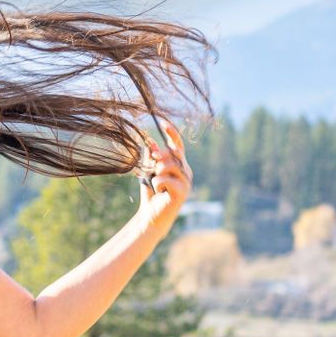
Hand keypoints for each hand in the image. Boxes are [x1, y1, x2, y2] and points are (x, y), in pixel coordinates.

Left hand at [136, 118, 192, 237]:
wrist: (152, 215)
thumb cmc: (151, 193)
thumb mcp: (149, 171)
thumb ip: (150, 157)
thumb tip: (149, 140)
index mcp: (179, 165)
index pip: (177, 146)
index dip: (171, 133)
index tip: (162, 121)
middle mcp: (186, 171)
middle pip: (172, 154)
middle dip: (157, 158)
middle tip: (151, 168)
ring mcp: (187, 181)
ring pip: (167, 165)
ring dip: (156, 173)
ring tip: (156, 183)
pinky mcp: (183, 192)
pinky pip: (163, 179)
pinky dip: (156, 183)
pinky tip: (159, 192)